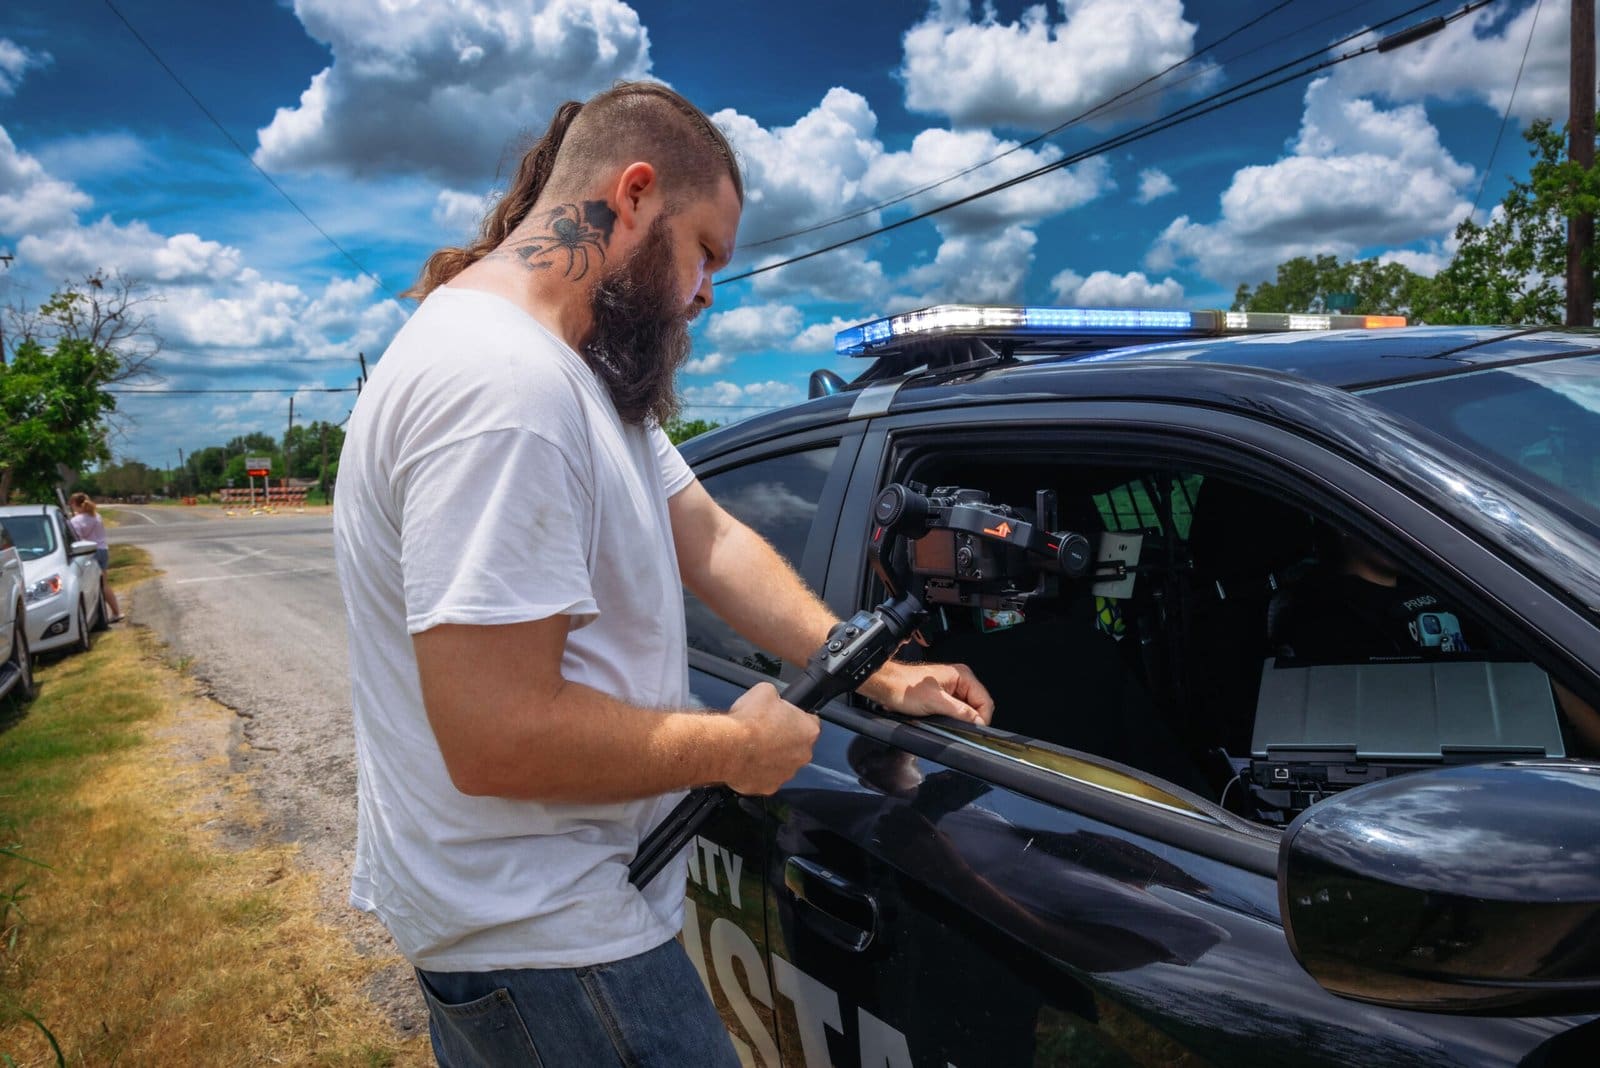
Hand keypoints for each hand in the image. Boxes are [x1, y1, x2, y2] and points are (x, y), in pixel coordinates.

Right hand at [722, 682, 819, 794]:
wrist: (727, 746)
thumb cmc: (748, 722)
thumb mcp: (765, 691)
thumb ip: (776, 697)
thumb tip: (773, 699)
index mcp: (808, 731)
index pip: (810, 722)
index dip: (795, 717)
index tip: (784, 717)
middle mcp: (802, 755)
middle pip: (797, 745)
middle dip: (784, 739)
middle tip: (764, 731)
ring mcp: (786, 774)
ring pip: (782, 763)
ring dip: (771, 756)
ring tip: (752, 746)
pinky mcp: (768, 787)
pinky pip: (765, 778)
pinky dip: (758, 771)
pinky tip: (746, 760)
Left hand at [860, 660, 994, 725]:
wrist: (887, 686)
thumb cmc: (904, 688)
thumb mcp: (935, 702)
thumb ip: (960, 711)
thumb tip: (978, 721)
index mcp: (962, 675)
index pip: (985, 700)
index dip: (982, 718)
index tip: (974, 730)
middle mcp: (959, 680)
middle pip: (978, 706)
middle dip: (971, 719)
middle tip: (959, 728)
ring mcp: (952, 689)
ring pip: (967, 710)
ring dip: (961, 719)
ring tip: (947, 722)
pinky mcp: (944, 697)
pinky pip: (956, 710)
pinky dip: (953, 718)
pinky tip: (943, 720)